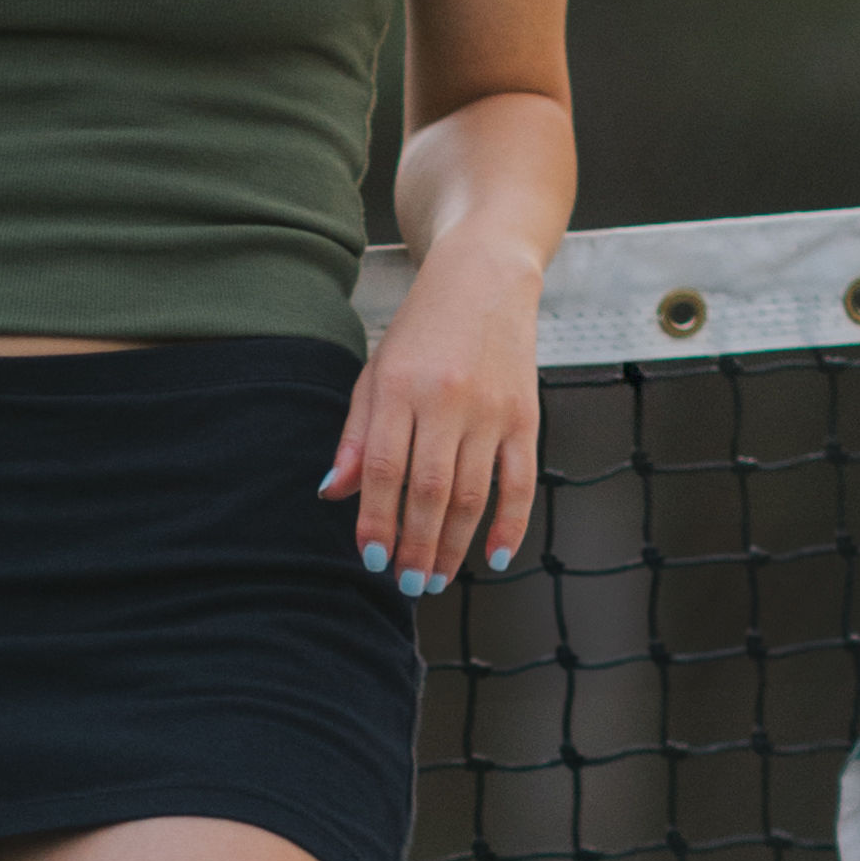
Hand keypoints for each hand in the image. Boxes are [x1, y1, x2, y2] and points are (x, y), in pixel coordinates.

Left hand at [323, 240, 539, 605]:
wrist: (485, 276)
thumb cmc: (422, 330)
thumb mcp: (376, 372)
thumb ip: (357, 437)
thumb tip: (334, 495)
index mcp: (400, 388)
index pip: (385, 470)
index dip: (378, 520)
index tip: (372, 559)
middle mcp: (446, 400)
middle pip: (430, 490)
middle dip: (416, 546)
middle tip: (407, 584)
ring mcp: (491, 410)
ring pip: (473, 494)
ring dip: (453, 545)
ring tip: (436, 579)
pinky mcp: (526, 415)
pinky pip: (520, 481)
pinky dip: (511, 524)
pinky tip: (494, 557)